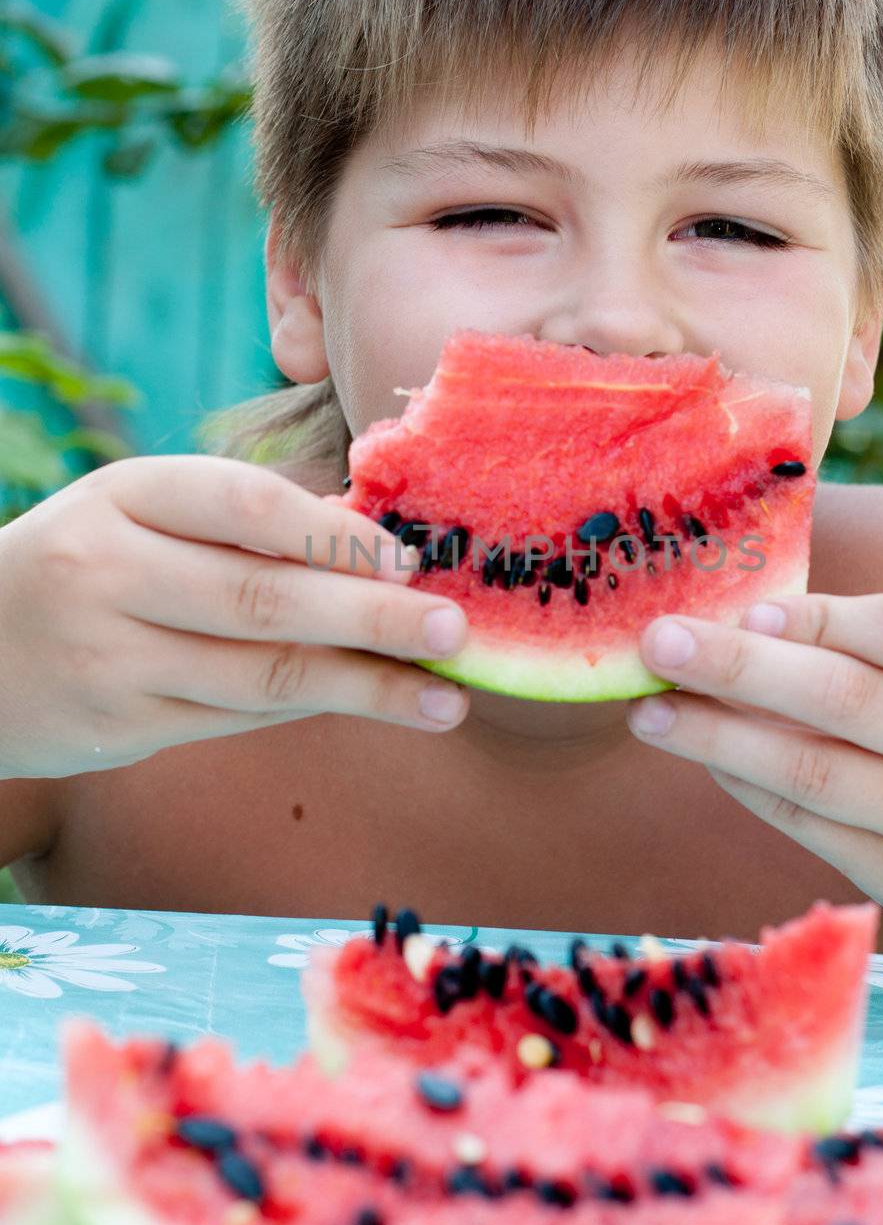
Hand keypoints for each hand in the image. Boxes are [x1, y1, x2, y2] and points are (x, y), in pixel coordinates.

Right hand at [0, 455, 468, 779]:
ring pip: (258, 675)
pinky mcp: (117, 728)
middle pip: (262, 600)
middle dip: (371, 618)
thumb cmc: (86, 561)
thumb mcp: (137, 511)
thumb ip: (239, 521)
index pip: (242, 505)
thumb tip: (376, 540)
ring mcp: (107, 659)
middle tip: (454, 628)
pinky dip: (310, 707)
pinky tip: (369, 703)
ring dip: (362, 687)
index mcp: (121, 495)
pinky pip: (237, 717)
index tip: (410, 559)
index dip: (334, 534)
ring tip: (445, 698)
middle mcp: (106, 574)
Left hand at [627, 590, 882, 959]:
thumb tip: (751, 623)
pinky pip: (807, 826)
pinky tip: (700, 754)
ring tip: (649, 711)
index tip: (749, 608)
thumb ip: (873, 638)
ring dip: (719, 739)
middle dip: (741, 670)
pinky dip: (746, 785)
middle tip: (660, 644)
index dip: (825, 619)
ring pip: (816, 775)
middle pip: (848, 702)